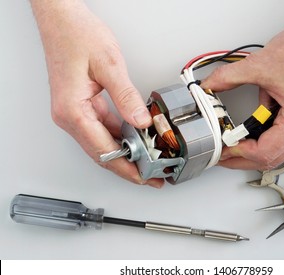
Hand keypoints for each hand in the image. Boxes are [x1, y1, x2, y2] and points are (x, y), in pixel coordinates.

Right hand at [31, 0, 162, 186]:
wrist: (61, 19)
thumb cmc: (77, 35)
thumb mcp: (109, 65)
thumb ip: (126, 97)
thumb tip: (141, 121)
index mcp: (72, 110)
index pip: (103, 151)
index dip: (126, 167)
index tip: (144, 176)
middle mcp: (69, 116)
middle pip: (101, 153)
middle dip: (127, 167)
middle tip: (151, 175)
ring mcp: (74, 112)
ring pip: (102, 143)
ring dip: (125, 154)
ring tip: (148, 161)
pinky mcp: (80, 106)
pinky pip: (102, 129)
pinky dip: (120, 138)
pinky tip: (136, 141)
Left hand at [202, 0, 283, 169]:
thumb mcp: (259, 65)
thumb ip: (228, 77)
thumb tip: (210, 86)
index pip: (263, 152)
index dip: (238, 153)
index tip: (223, 149)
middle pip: (271, 159)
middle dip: (243, 159)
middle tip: (223, 154)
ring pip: (278, 153)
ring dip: (254, 151)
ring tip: (233, 143)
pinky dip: (266, 140)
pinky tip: (251, 132)